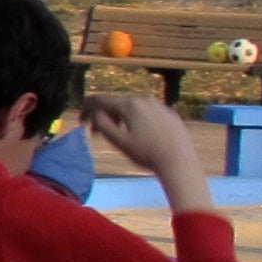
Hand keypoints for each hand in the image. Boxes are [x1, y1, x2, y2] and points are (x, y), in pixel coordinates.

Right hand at [83, 94, 213, 212]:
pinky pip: (146, 112)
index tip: (81, 122)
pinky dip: (135, 119)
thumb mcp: (119, 142)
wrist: (179, 161)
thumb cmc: (147, 153)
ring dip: (119, 118)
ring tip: (117, 134)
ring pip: (132, 107)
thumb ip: (103, 125)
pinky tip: (138, 134)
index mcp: (129, 105)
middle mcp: (144, 99)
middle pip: (116, 102)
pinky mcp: (169, 114)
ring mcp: (158, 105)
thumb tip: (95, 114)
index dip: (87, 109)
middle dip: (103, 115)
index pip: (101, 100)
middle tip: (96, 133)